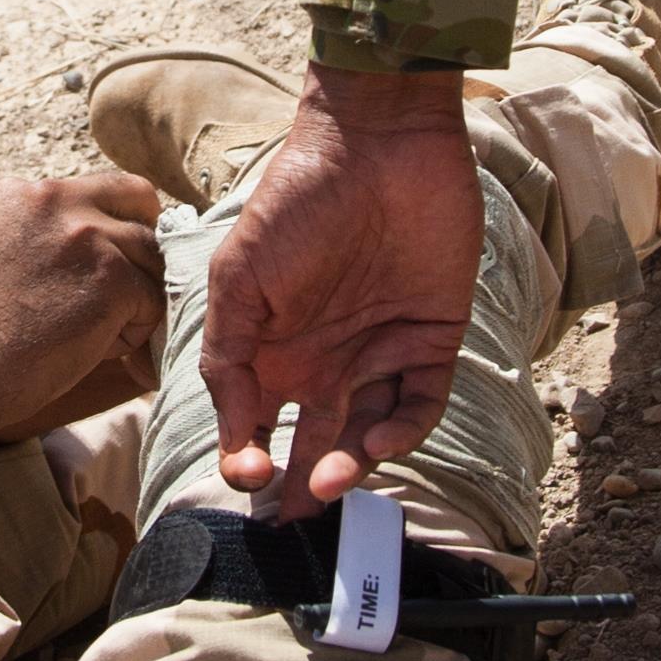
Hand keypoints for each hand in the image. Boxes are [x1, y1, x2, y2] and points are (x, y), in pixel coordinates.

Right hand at [0, 169, 163, 436]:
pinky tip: (96, 349)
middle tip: (126, 293)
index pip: (100, 189)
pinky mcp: (112, 276)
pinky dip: (134, 332)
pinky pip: (153, 300)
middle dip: (141, 247)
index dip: (114, 225)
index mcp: (21, 192)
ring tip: (94, 334)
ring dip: (136, 297)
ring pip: (151, 257)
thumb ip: (45, 238)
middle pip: (140, 203)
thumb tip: (107, 253)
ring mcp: (86, 234)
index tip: (105, 263)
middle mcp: (54, 199)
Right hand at [200, 69, 481, 495]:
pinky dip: (403, 430)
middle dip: (305, 487)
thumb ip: (227, 355)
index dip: (249, 463)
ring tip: (331, 480)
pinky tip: (380, 440)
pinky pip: (421, 403)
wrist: (379, 141)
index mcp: (272, 348)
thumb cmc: (296, 202)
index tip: (248, 481)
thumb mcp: (239, 278)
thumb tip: (232, 431)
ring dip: (350, 466)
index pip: (258, 426)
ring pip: (368, 434)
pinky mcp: (433, 338)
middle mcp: (325, 358)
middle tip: (297, 518)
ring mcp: (380, 350)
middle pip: (316, 442)